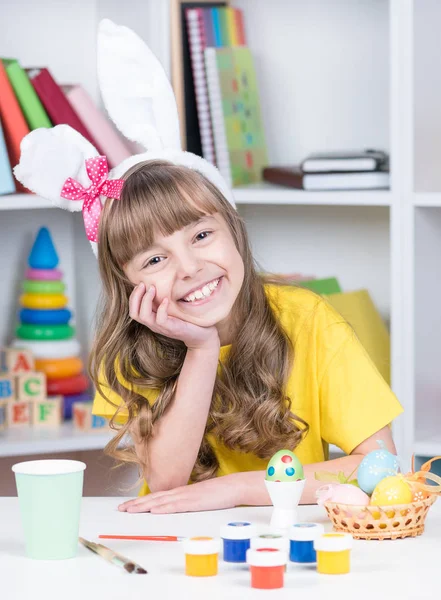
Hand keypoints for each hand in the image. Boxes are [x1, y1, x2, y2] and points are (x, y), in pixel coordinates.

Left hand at [118, 474, 244, 513]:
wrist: (233, 486)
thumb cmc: (217, 493)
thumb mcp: (197, 498)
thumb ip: (185, 502)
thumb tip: (174, 508)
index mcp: (179, 492)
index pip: (155, 497)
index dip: (140, 502)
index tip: (126, 506)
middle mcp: (179, 492)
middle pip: (153, 498)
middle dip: (135, 504)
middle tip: (120, 509)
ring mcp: (186, 496)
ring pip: (161, 502)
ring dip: (144, 506)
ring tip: (130, 510)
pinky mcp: (194, 502)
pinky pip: (176, 505)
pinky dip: (164, 508)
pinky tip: (154, 511)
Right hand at [129, 283, 219, 349]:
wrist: (201, 335)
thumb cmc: (187, 319)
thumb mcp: (172, 308)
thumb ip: (163, 299)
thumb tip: (158, 282)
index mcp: (152, 319)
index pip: (133, 310)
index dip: (133, 296)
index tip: (140, 284)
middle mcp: (153, 324)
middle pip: (134, 313)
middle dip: (135, 297)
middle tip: (143, 284)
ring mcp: (161, 328)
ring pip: (144, 316)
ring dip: (146, 300)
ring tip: (152, 289)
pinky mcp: (171, 329)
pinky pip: (160, 320)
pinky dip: (161, 308)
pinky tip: (166, 300)